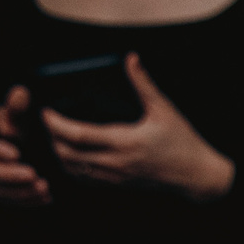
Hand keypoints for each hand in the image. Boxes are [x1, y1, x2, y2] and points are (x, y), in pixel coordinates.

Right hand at [0, 87, 49, 205]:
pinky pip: (6, 201)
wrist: (17, 144)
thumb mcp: (17, 116)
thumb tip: (21, 94)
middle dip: (9, 174)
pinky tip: (46, 198)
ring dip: (20, 191)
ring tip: (44, 187)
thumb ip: (18, 108)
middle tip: (33, 174)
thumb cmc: (15, 126)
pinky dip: (26, 201)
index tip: (16, 153)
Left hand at [41, 53, 234, 201]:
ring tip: (56, 135)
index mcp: (125, 142)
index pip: (78, 135)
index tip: (46, 111)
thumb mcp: (165, 109)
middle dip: (51, 137)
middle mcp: (116, 162)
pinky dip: (70, 166)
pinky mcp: (117, 184)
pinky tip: (70, 154)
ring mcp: (115, 177)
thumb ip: (143, 83)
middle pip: (66, 153)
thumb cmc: (183, 143)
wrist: (197, 176)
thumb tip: (131, 59)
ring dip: (58, 152)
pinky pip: (83, 179)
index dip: (55, 123)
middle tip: (48, 120)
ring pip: (71, 169)